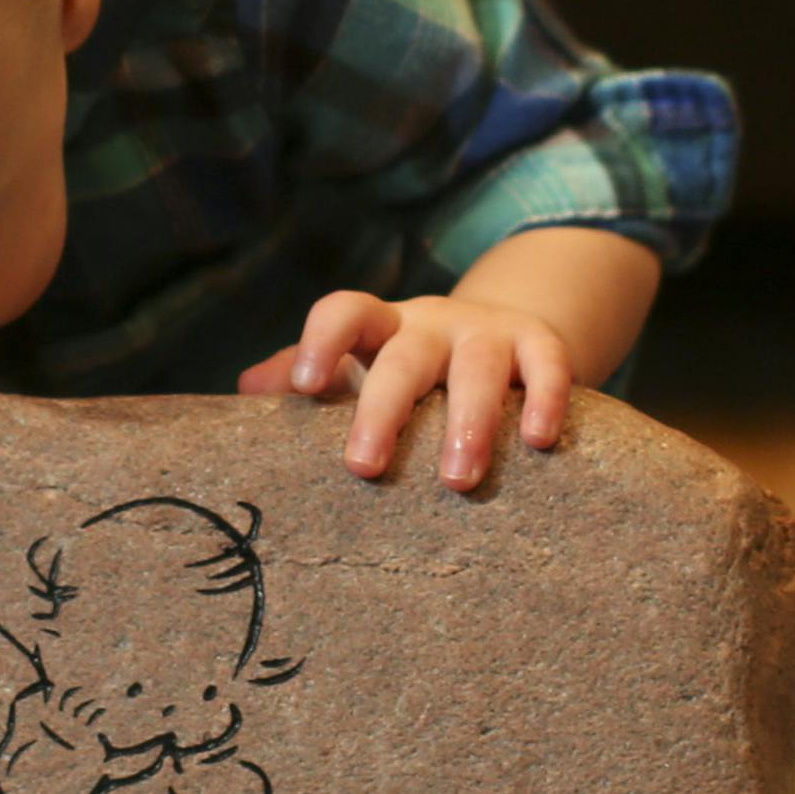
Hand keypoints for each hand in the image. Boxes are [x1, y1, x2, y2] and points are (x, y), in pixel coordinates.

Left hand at [239, 291, 573, 490]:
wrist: (503, 338)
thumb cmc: (410, 371)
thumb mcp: (359, 369)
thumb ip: (304, 377)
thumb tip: (246, 391)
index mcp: (380, 328)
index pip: (345, 312)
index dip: (322, 339)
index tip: (303, 385)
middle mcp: (432, 324)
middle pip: (405, 357)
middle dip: (384, 411)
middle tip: (364, 468)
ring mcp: (488, 332)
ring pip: (478, 366)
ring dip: (469, 421)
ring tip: (458, 481)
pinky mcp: (540, 345)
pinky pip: (548, 365)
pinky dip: (546, 399)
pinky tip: (538, 441)